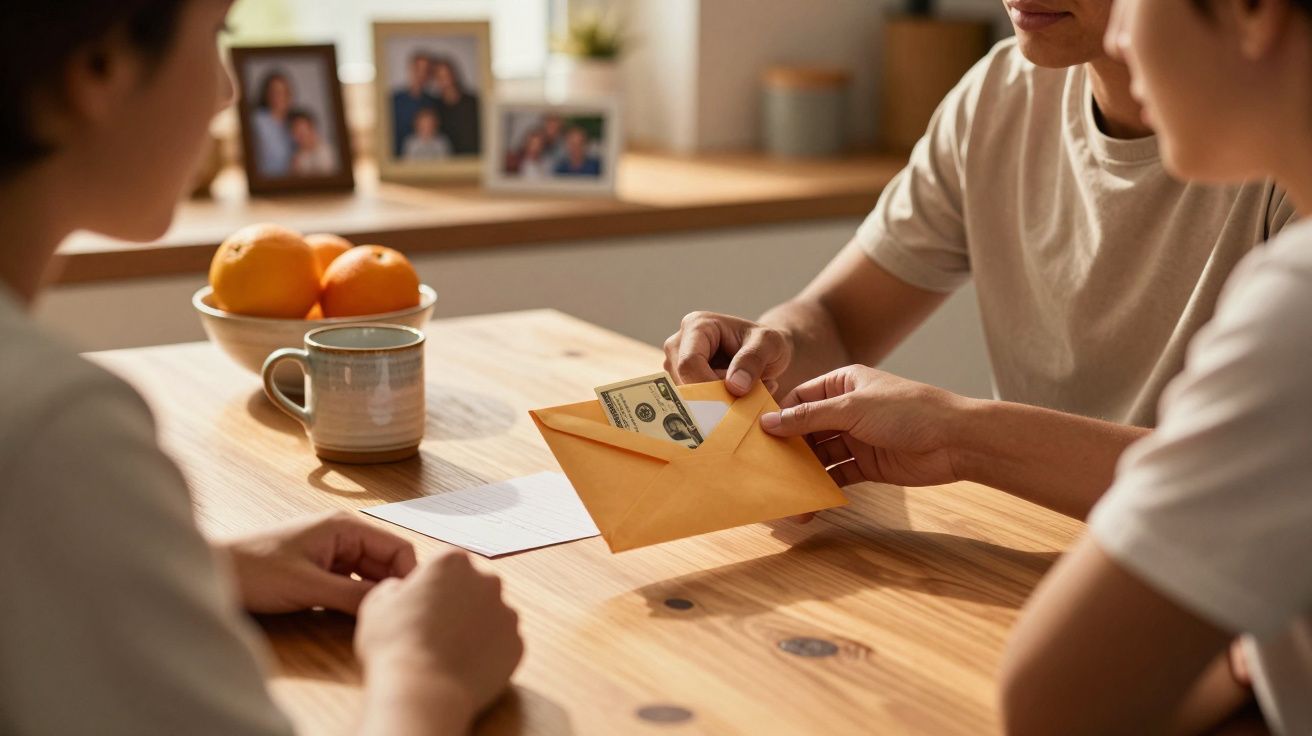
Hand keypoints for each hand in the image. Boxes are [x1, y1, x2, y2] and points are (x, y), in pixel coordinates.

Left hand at [218, 511, 416, 614]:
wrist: (212, 573)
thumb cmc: (252, 570)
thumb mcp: (307, 587)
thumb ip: (351, 597)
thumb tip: (389, 606)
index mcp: (346, 526)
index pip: (398, 548)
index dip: (408, 576)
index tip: (407, 606)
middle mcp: (343, 534)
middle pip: (386, 562)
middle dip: (392, 588)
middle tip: (393, 618)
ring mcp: (332, 551)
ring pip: (370, 575)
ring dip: (374, 595)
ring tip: (377, 620)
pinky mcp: (320, 568)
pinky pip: (352, 583)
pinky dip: (357, 598)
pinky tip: (355, 616)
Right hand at [356, 551, 522, 727]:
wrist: (422, 692)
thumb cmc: (395, 645)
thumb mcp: (377, 604)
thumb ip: (395, 587)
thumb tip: (402, 590)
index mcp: (453, 562)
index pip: (447, 565)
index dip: (432, 586)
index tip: (420, 607)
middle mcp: (487, 581)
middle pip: (474, 586)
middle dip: (459, 603)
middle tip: (435, 630)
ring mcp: (506, 613)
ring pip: (491, 615)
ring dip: (475, 627)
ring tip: (448, 652)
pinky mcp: (517, 644)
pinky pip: (502, 643)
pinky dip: (488, 653)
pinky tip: (465, 666)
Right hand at [663, 311, 791, 395]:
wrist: (766, 354)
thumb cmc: (765, 344)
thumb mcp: (770, 344)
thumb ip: (753, 360)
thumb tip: (734, 386)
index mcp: (697, 326)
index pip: (689, 363)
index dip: (707, 386)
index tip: (734, 396)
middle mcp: (679, 344)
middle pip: (683, 382)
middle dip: (711, 396)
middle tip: (743, 396)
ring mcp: (675, 366)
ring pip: (684, 397)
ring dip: (713, 403)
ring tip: (741, 394)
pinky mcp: (680, 384)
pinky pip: (689, 405)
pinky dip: (711, 409)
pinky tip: (733, 399)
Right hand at [760, 365, 968, 488]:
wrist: (956, 441)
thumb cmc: (909, 411)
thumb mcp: (853, 408)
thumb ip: (809, 417)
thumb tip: (769, 423)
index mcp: (842, 383)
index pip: (799, 399)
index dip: (778, 417)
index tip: (754, 437)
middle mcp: (846, 409)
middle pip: (806, 430)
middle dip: (787, 450)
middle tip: (764, 470)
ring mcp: (857, 438)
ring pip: (820, 455)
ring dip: (804, 473)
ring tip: (784, 492)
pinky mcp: (867, 465)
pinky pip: (837, 475)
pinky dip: (823, 487)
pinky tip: (808, 500)